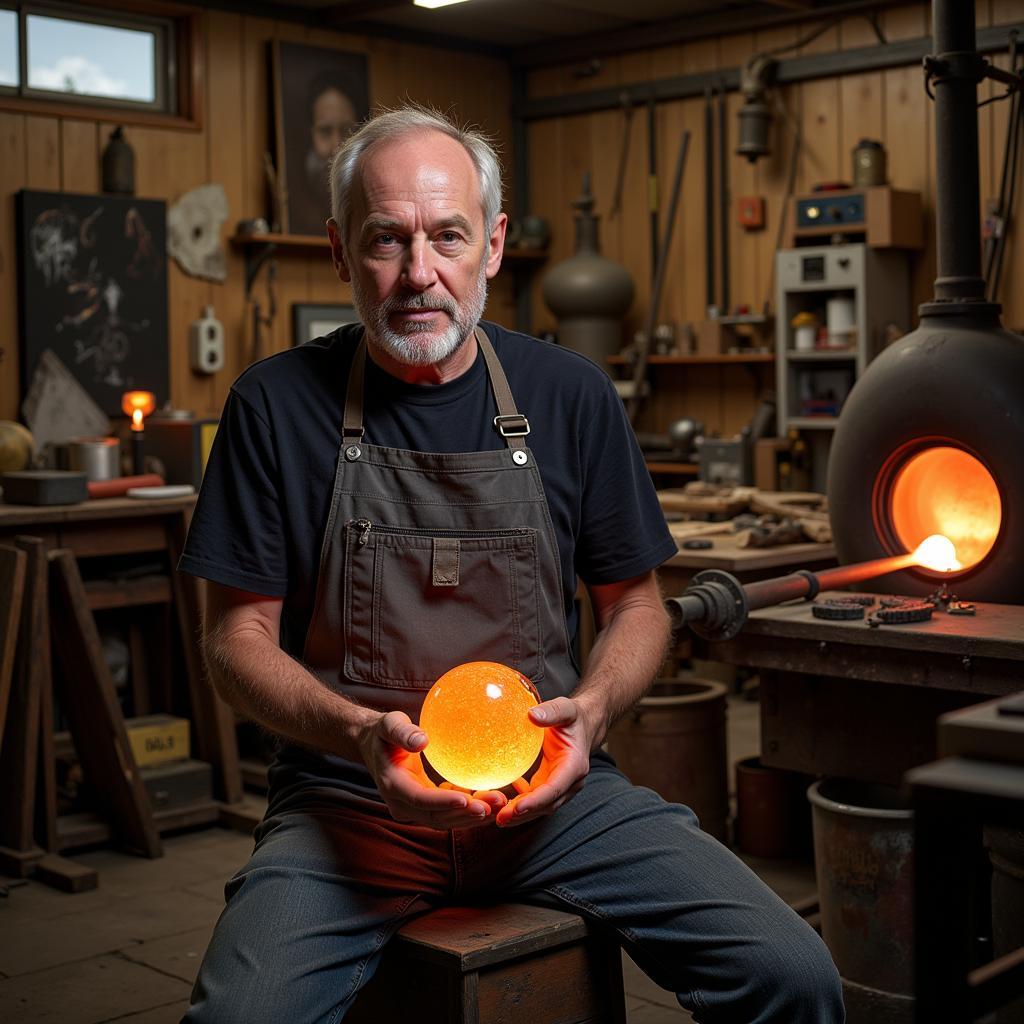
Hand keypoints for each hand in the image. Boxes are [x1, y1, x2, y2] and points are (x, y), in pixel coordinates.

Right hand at [358, 710, 506, 829]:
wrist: (372, 746)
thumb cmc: (383, 732)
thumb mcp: (389, 724)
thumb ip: (402, 732)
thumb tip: (422, 740)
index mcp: (393, 785)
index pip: (420, 799)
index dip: (443, 802)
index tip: (468, 800)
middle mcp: (401, 804)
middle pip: (437, 816)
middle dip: (466, 814)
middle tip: (496, 803)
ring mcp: (412, 809)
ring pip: (444, 819)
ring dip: (471, 815)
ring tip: (499, 802)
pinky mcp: (423, 807)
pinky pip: (446, 813)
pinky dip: (466, 809)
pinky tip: (487, 798)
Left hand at [495, 696, 593, 827]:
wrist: (583, 725)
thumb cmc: (573, 717)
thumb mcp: (565, 709)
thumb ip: (551, 712)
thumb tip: (532, 715)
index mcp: (575, 765)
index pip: (554, 789)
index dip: (536, 801)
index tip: (516, 808)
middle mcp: (571, 782)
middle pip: (547, 805)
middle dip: (525, 814)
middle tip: (500, 818)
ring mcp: (562, 787)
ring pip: (541, 807)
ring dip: (521, 814)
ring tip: (498, 817)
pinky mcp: (551, 785)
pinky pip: (536, 799)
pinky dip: (520, 803)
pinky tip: (501, 802)